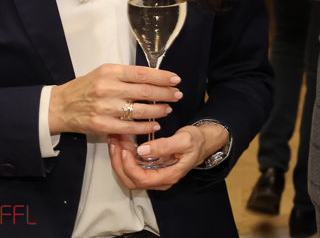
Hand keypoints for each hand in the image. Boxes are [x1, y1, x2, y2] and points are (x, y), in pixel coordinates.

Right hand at [48, 63, 181, 136]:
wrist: (61, 106)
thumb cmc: (86, 87)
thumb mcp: (104, 72)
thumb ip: (126, 75)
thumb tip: (154, 77)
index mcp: (110, 72)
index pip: (143, 73)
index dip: (163, 77)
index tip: (176, 80)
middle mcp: (108, 88)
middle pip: (145, 92)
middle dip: (165, 94)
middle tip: (177, 95)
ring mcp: (105, 108)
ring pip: (140, 110)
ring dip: (158, 111)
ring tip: (168, 109)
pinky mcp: (102, 125)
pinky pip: (130, 128)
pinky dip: (145, 127)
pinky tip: (154, 125)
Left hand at [107, 121, 226, 190]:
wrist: (205, 140)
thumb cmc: (197, 140)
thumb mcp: (184, 140)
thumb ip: (164, 146)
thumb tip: (142, 150)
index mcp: (169, 176)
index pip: (142, 179)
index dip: (129, 166)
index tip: (124, 149)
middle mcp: (159, 180)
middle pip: (131, 181)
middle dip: (119, 163)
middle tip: (114, 142)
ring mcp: (154, 175)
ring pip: (129, 175)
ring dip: (119, 159)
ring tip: (114, 140)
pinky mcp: (151, 168)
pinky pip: (133, 167)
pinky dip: (124, 156)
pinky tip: (120, 142)